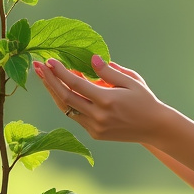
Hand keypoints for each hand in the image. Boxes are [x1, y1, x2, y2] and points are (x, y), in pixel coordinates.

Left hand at [32, 55, 168, 143]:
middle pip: (65, 97)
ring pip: (67, 109)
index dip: (60, 72)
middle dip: (49, 81)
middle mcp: (98, 116)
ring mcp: (95, 127)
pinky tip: (61, 90)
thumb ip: (109, 71)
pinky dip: (67, 103)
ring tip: (44, 77)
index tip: (49, 61)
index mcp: (107, 101)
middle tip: (38, 67)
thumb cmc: (145, 100)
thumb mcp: (131, 81)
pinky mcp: (95, 133)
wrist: (155, 128)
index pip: (76, 84)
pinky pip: (75, 116)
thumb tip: (91, 59)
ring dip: (54, 92)